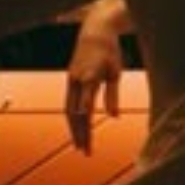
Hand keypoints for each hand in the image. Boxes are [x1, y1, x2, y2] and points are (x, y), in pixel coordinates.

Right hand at [64, 22, 122, 152]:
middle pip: (74, 112)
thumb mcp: (116, 73)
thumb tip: (114, 117)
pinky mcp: (70, 81)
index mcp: (89, 77)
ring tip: (80, 146)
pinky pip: (68, 103)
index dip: (86, 126)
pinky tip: (77, 130)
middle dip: (79, 134)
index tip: (89, 142)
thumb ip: (113, 96)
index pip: (85, 107)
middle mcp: (76, 80)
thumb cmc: (110, 52)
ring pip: (68, 110)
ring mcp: (71, 80)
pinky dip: (72, 119)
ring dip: (74, 129)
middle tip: (85, 152)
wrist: (94, 32)